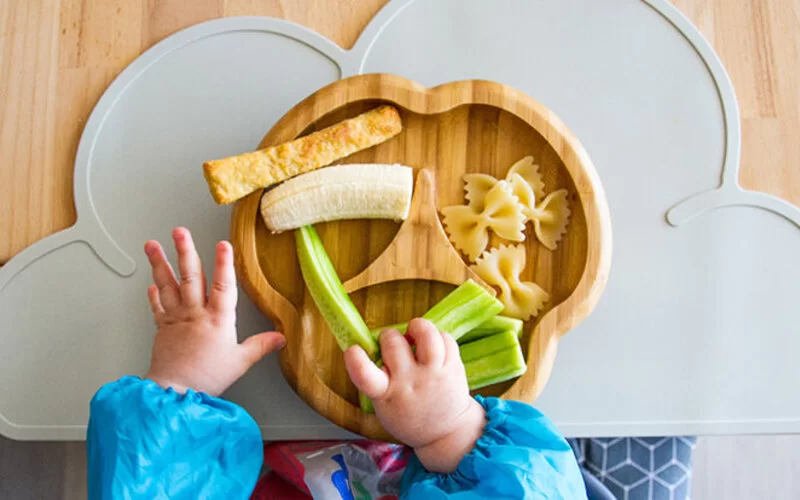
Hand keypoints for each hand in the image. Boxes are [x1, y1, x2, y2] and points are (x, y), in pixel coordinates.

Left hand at [143, 227, 284, 395]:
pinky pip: (157, 305)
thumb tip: (281, 337)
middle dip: (185, 251)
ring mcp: (176, 318)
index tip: (223, 244)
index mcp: (218, 319)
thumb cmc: (207, 378)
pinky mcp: (162, 328)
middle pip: (190, 277)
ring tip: (152, 245)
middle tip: (180, 232)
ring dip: (160, 263)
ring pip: (168, 285)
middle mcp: (195, 314)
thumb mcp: (240, 362)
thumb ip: (260, 346)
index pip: (223, 286)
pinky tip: (152, 281)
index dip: (224, 264)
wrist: (175, 392)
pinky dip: (154, 292)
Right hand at [344, 318, 485, 472]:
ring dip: (417, 327)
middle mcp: (410, 382)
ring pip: (426, 334)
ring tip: (415, 334)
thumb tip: (372, 342)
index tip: (353, 350)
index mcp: (386, 394)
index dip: (356, 360)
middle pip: (394, 342)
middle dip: (389, 336)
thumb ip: (374, 378)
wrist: (445, 433)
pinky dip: (437, 336)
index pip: (366, 376)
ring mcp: (434, 374)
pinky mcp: (454, 368)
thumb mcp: (382, 405)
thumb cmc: (407, 414)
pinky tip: (432, 346)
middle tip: (393, 345)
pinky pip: (446, 338)